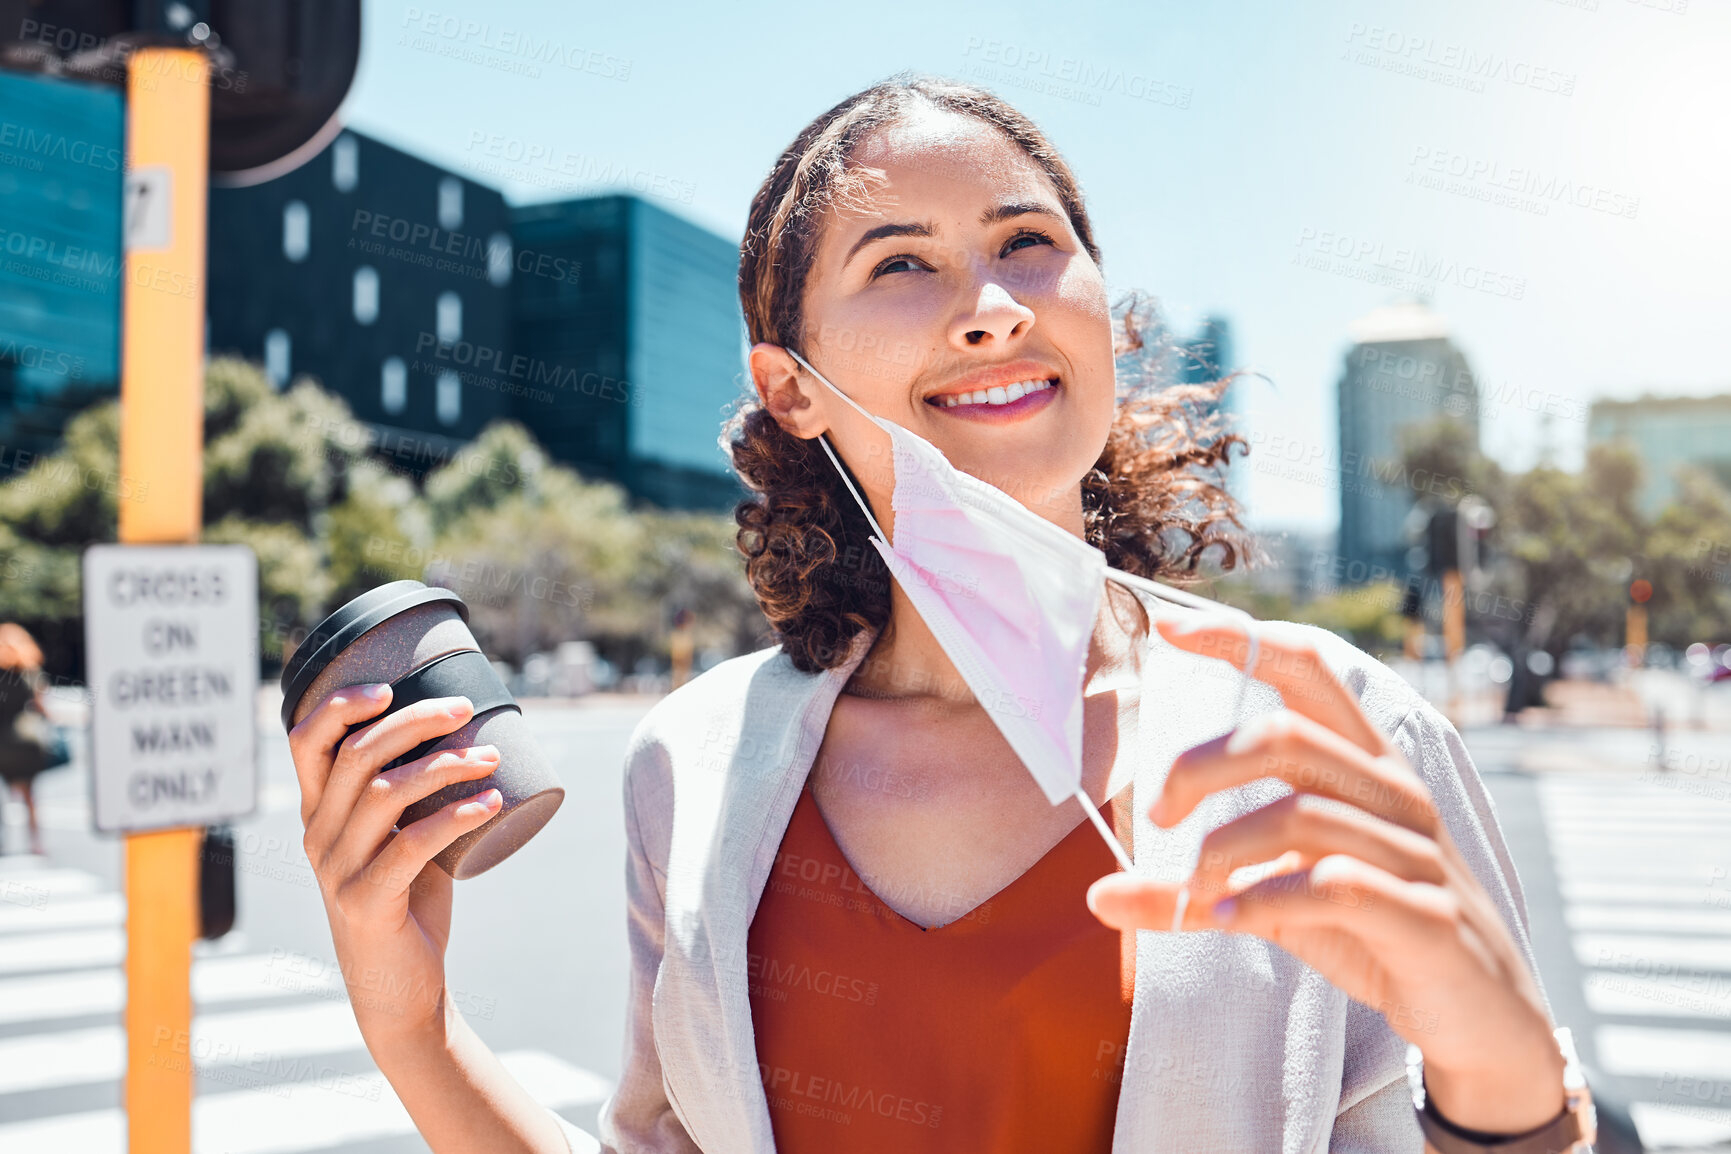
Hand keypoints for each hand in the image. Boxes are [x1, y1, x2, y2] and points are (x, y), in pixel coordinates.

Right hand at [289, 683, 502, 1048]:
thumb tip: (471, 737)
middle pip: (356, 755)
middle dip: (414, 721)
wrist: (400, 989)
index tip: (390, 687)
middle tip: (466, 710)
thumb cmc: (408, 902)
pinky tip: (492, 802)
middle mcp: (318, 837)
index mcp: (319, 814)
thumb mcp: (402, 838)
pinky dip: (456, 816)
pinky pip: (412, 846)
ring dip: (446, 765)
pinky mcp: (366, 902)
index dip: (340, 705)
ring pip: (385, 793)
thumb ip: (415, 798)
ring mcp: (337, 871)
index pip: (305, 743)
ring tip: (491, 757)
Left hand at [1087, 616, 1566, 1135]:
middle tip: (1158, 816)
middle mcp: (1395, 796)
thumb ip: (1194, 891)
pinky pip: (1339, 887)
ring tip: (1193, 892)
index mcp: (1365, 768)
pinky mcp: (1429, 921)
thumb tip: (1097, 894)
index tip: (1165, 628)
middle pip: (1285, 735)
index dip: (1239, 639)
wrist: (1484, 1019)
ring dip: (1223, 852)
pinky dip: (1268, 899)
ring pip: (1302, 816)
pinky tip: (1228, 920)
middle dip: (1200, 768)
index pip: (1306, 672)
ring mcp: (1418, 857)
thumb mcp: (1276, 902)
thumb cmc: (1375, 935)